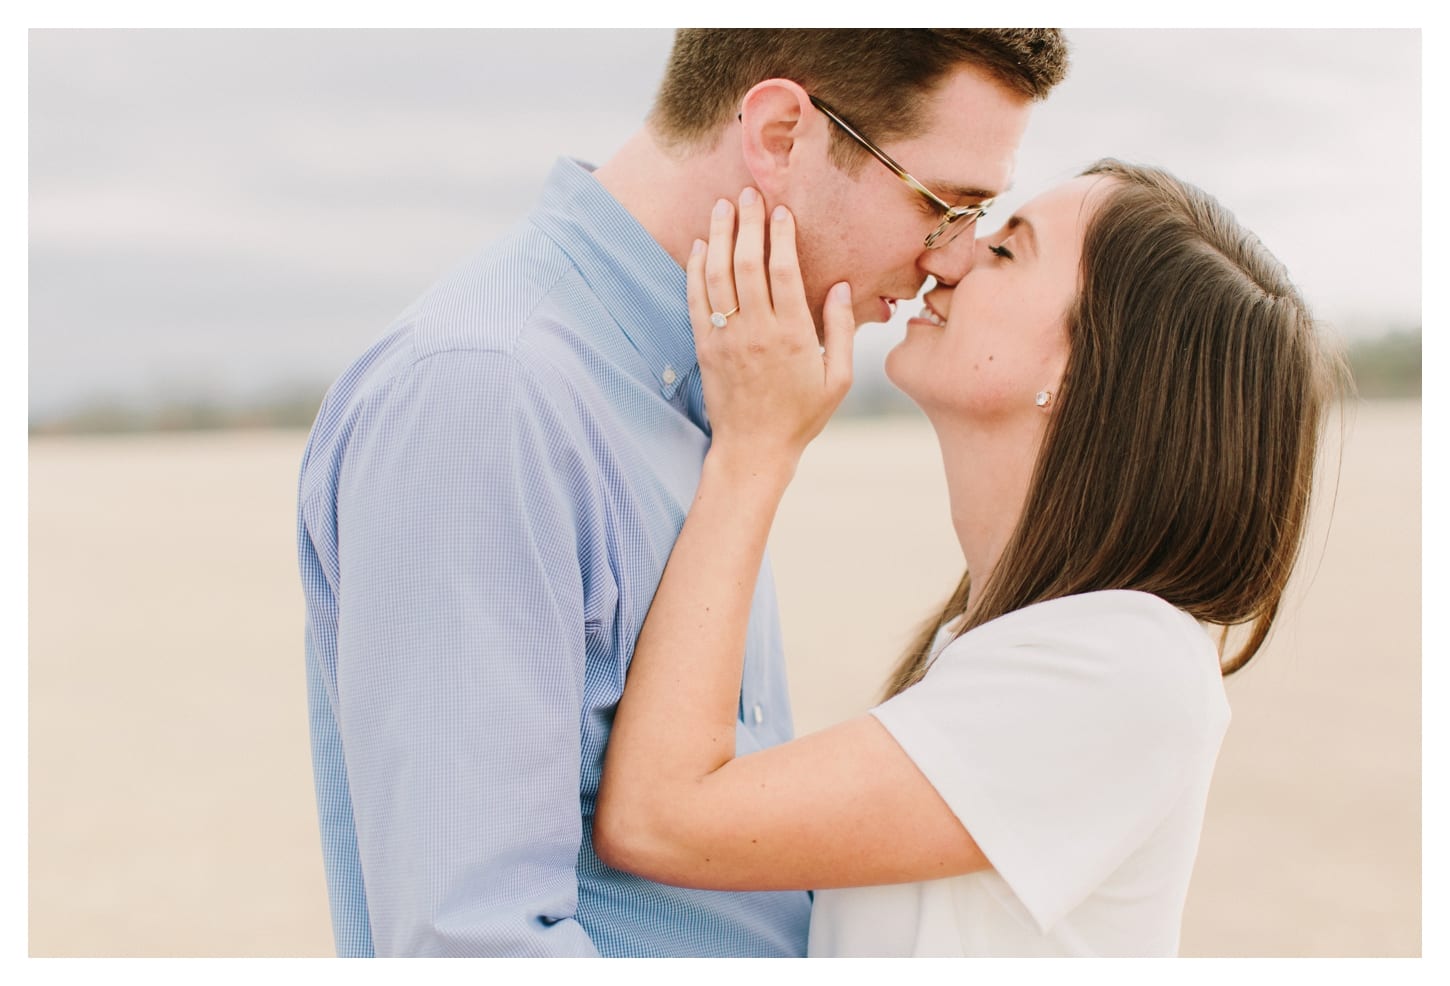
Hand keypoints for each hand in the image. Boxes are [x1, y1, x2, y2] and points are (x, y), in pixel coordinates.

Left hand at [688, 188, 855, 471]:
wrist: (754, 449)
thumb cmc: (802, 416)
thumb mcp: (839, 379)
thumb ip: (842, 330)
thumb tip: (841, 285)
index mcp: (793, 336)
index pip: (783, 271)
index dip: (781, 235)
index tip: (781, 209)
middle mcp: (757, 332)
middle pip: (748, 264)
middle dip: (747, 223)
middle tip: (747, 194)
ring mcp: (726, 338)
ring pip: (718, 276)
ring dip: (719, 237)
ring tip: (721, 207)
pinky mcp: (705, 347)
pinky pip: (696, 300)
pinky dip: (696, 269)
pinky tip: (700, 246)